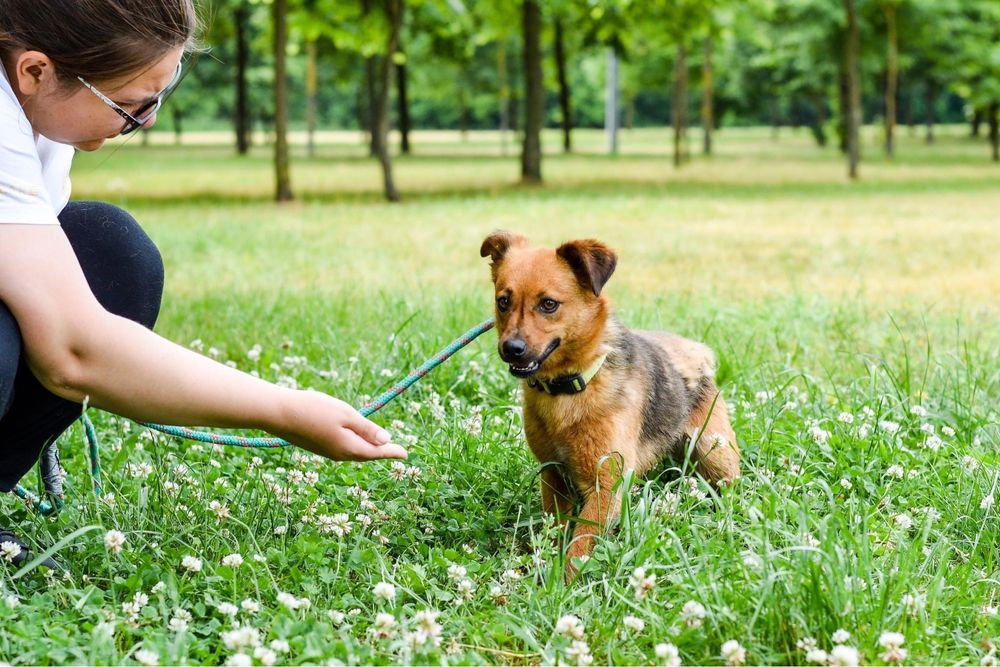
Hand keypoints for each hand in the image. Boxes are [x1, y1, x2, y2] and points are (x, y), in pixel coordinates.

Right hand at [273, 389, 406, 461]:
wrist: (278, 413)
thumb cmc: (314, 409)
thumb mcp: (346, 414)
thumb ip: (366, 429)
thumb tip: (385, 441)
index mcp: (349, 447)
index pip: (377, 452)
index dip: (392, 452)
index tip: (405, 454)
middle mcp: (339, 454)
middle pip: (365, 454)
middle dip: (381, 452)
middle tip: (396, 451)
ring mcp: (327, 451)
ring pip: (353, 451)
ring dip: (367, 448)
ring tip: (379, 446)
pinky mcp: (317, 445)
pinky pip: (341, 447)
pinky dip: (353, 444)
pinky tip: (354, 439)